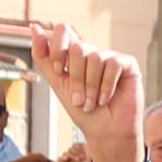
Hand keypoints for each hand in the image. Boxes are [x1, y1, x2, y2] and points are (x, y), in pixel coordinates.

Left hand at [31, 21, 144, 161]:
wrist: (105, 133)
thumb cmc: (83, 111)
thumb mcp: (57, 83)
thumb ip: (44, 57)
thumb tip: (34, 28)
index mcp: (75, 55)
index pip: (64, 31)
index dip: (57, 48)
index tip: (58, 69)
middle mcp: (93, 52)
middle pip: (78, 48)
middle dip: (75, 78)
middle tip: (80, 98)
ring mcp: (111, 57)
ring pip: (94, 57)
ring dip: (91, 86)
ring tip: (93, 102)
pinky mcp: (128, 64)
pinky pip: (113, 65)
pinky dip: (106, 86)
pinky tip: (107, 98)